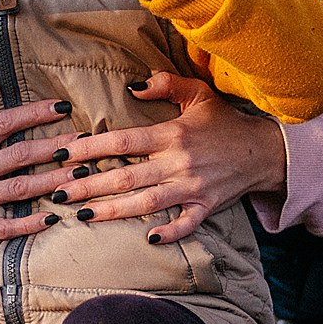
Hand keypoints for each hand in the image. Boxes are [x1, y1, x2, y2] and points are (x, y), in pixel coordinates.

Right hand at [0, 79, 81, 258]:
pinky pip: (6, 226)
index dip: (33, 113)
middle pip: (19, 155)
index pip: (3, 124)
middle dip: (54, 147)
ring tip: (81, 173)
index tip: (61, 107)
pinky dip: (30, 224)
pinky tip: (54, 218)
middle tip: (84, 142)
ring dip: (53, 181)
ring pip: (20, 189)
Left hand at [55, 71, 286, 241]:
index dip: (90, 147)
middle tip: (58, 192)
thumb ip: (164, 84)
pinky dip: (169, 232)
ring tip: (82, 215)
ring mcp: (193, 188)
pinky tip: (147, 239)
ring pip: (146, 203)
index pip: (123, 140)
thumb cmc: (225, 121)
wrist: (264, 151)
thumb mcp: (198, 93)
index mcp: (172, 134)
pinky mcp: (207, 207)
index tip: (62, 154)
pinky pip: (186, 224)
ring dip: (113, 211)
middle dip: (89, 185)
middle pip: (126, 176)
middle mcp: (179, 162)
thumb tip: (132, 86)